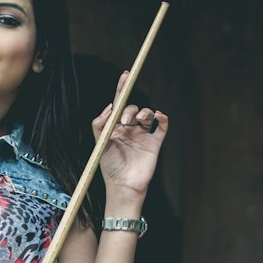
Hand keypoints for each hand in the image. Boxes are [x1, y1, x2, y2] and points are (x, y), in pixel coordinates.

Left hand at [92, 70, 168, 200]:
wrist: (124, 187)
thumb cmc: (110, 168)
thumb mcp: (100, 145)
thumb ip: (100, 126)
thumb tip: (109, 108)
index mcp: (116, 128)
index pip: (119, 104)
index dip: (122, 89)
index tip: (125, 75)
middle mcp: (130, 129)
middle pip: (133, 108)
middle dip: (129, 109)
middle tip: (125, 121)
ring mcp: (143, 135)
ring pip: (148, 114)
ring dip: (144, 112)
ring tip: (138, 121)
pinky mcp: (155, 143)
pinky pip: (162, 126)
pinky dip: (163, 118)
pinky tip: (158, 116)